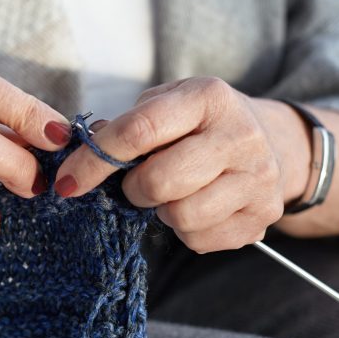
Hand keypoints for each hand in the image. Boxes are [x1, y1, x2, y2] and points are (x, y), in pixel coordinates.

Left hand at [54, 77, 311, 252]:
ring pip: (180, 216)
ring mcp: (258, 179)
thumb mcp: (166, 105)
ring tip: (171, 194)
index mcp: (208, 97)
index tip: (66, 182)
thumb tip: (82, 150)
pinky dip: (185, 230)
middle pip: (158, 182)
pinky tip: (196, 207)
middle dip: (133, 190)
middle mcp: (241, 135)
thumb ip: (125, 125)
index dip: (94, 161)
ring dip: (161, 211)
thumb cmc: (198, 124)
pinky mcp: (263, 217)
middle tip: (137, 184)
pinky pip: (200, 240)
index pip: (139, 131)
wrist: (272, 141)